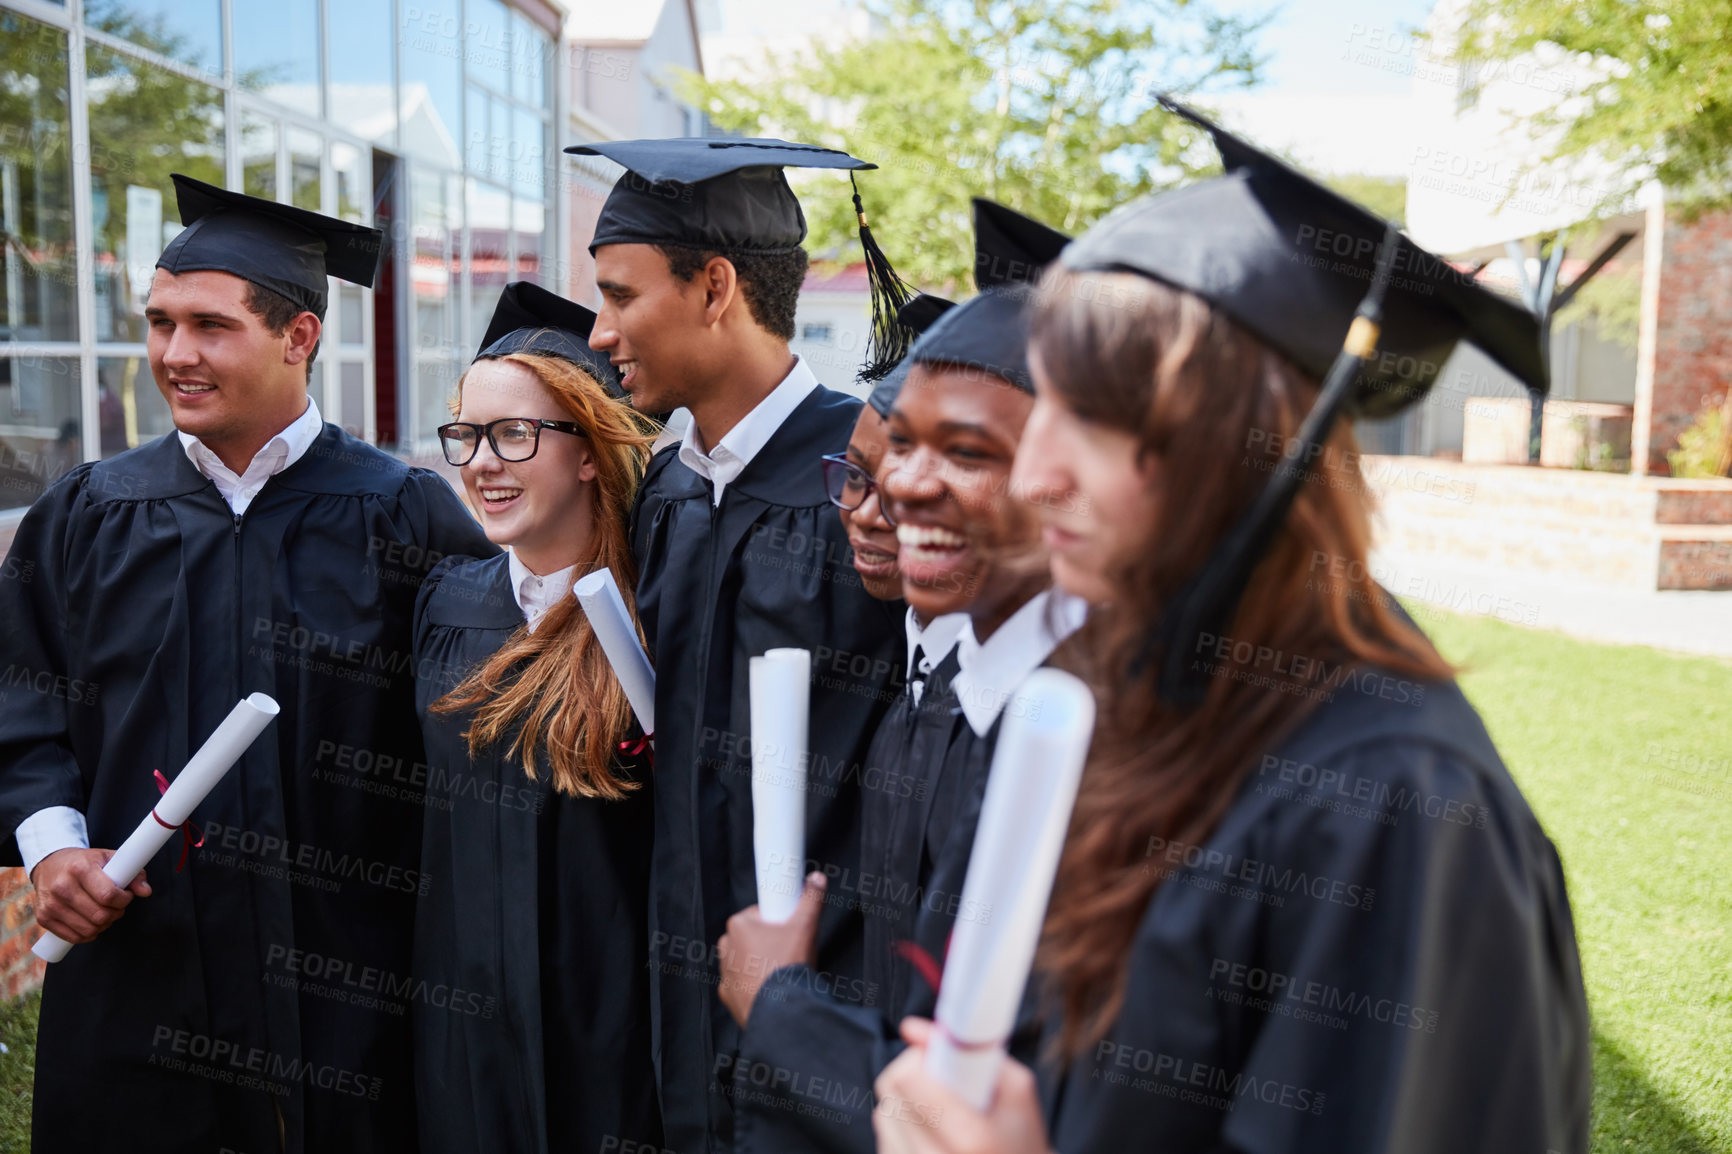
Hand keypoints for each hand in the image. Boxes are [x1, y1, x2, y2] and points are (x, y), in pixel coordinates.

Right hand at [30, 847, 149, 943]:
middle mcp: (62, 887)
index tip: (126, 895)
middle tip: (117, 905)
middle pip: (100, 915)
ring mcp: (50, 904)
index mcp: (80, 868)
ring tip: (105, 913)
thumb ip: (133, 874)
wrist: (50, 864)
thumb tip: (145, 891)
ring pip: (89, 929)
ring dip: (104, 925)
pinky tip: (91, 922)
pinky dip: (88, 934)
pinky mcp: (43, 918)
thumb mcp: (109, 859)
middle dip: (116, 913)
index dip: (124, 900)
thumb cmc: (84, 862)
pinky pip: (74, 937)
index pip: (109, 895)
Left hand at [716, 871, 826, 1027]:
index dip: (779, 921)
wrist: (781, 1012)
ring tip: (783, 972)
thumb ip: (811, 900)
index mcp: (739, 925)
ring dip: (762, 963)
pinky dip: (756, 985)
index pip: (761, 914)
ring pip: (748, 960)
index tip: (789, 930)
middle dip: (771, 942)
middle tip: (790, 952)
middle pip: (755, 936)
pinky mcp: (728, 995)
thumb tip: (817, 879)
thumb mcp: (805, 928)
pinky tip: (772, 988)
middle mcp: (726, 947)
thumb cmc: (787, 968)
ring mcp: (725, 973)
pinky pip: (743, 984)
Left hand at [873, 1018, 1051, 1153]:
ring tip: (942, 1112)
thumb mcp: (1017, 1091)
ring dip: (907, 1102)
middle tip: (945, 1085)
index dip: (923, 1058)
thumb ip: (972, 1049)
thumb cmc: (1020, 1139)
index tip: (942, 1059)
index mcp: (968, 1137)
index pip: (907, 1077)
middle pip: (891, 1091)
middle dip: (914, 1076)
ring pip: (884, 1111)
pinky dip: (905, 1125)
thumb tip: (911, 1027)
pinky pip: (886, 1134)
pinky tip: (934, 1133)